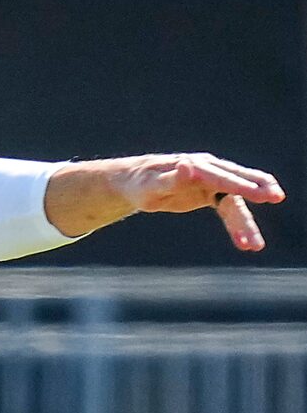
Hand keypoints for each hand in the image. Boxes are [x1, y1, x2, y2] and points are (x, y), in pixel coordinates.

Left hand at [48, 153, 282, 249]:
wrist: (135, 184)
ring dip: (245, 223)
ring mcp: (212, 183)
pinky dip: (236, 226)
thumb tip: (188, 165)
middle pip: (236, 183)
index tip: (257, 191)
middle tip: (277, 197)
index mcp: (196, 166)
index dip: (238, 184)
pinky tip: (244, 244)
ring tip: (255, 246)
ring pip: (234, 202)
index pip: (220, 176)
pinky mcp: (211, 195)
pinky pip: (228, 211)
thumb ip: (172, 179)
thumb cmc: (141, 184)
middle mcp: (209, 171)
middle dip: (257, 190)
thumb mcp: (151, 185)